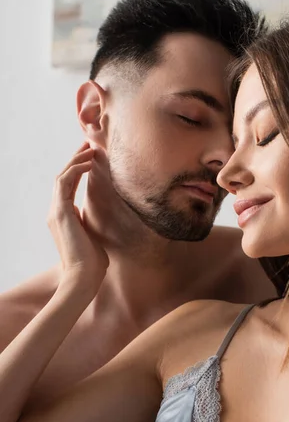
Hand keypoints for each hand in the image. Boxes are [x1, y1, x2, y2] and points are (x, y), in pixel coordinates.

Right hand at [47, 143, 108, 292]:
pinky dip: (76, 170)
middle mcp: (56, 212)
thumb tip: (99, 214)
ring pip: (62, 176)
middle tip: (88, 144)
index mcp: (63, 217)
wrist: (84, 277)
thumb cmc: (92, 263)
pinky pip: (65, 183)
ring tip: (90, 148)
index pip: (67, 186)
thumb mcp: (93, 236)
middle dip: (75, 159)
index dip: (77, 169)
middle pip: (62, 177)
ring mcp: (56, 212)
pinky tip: (89, 163)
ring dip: (76, 160)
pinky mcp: (61, 213)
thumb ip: (90, 223)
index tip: (90, 157)